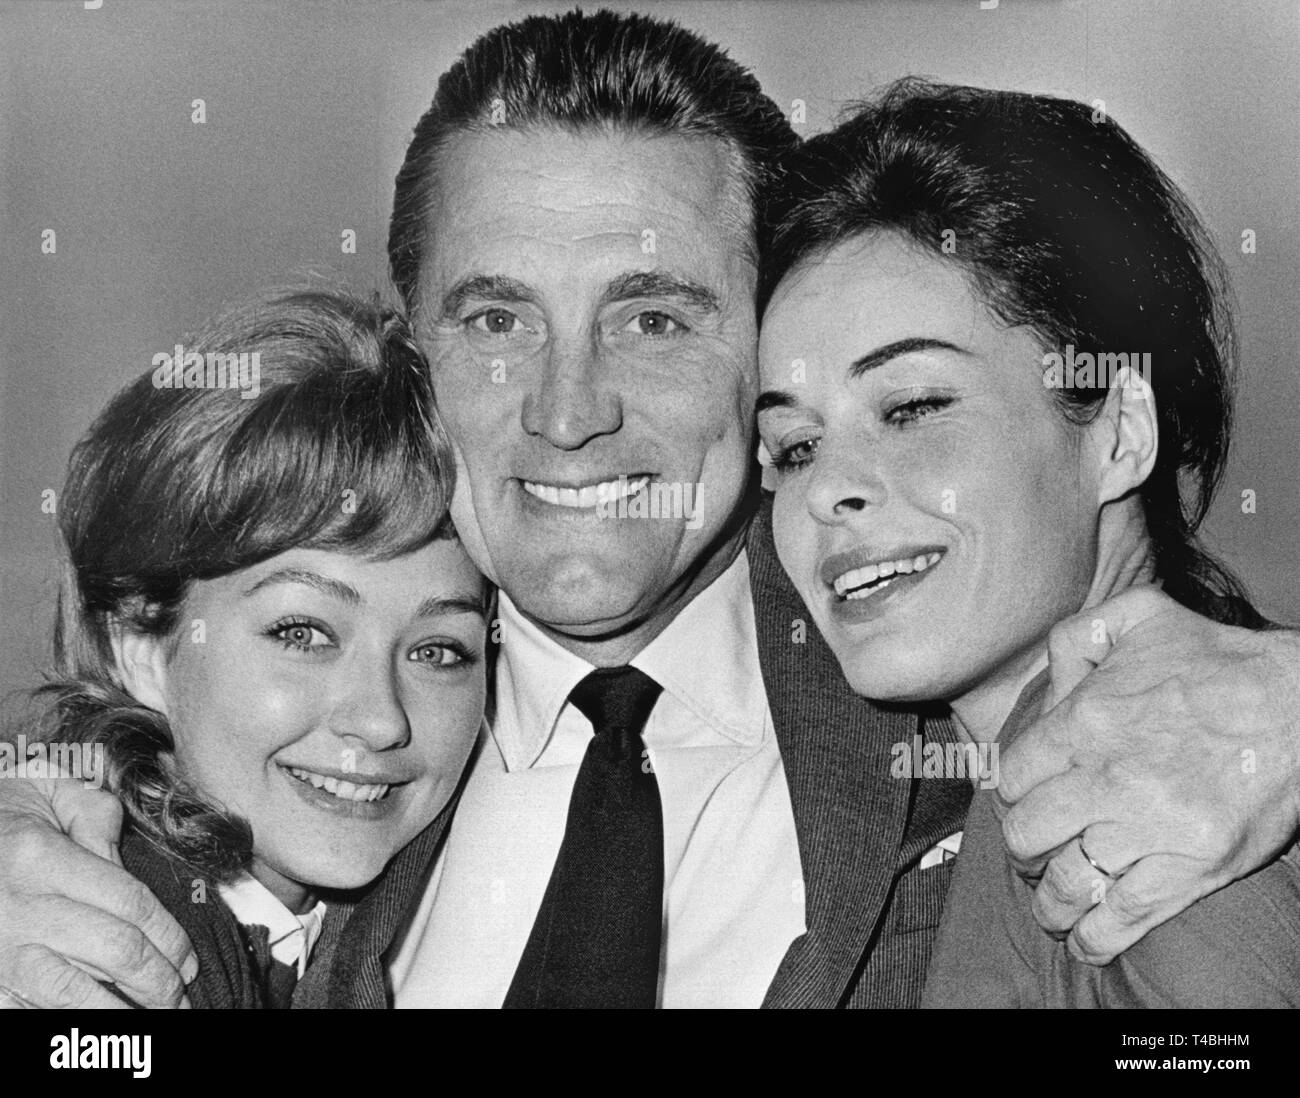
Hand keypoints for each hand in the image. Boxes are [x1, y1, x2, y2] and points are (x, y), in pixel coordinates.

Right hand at [0, 773, 196, 1007]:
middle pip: (113, 951)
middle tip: (180, 995)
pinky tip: (98, 1030)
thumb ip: (97, 818)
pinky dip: (67, 1022)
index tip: (189, 961)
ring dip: (120, 1014)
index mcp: (40, 857)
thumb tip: (127, 865)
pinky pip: (28, 1009)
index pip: (129, 903)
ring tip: (151, 1020)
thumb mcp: (48, 792)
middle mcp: (20, 908)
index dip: (169, 936)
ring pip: (70, 993)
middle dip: (156, 980)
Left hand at [997, 585, 1299, 963]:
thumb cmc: (1216, 660)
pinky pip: (1123, 916)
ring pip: (1068, 882)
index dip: (1013, 794)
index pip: (1012, 777)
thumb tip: (1047, 682)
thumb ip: (1075, 637)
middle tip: (1033, 853)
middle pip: (1028, 835)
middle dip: (1024, 849)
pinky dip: (1094, 936)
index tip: (1023, 802)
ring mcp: (1148, 829)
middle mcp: (1107, 780)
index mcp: (1084, 722)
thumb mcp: (1136, 618)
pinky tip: (1084, 939)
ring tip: (1051, 905)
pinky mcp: (1190, 868)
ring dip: (1050, 901)